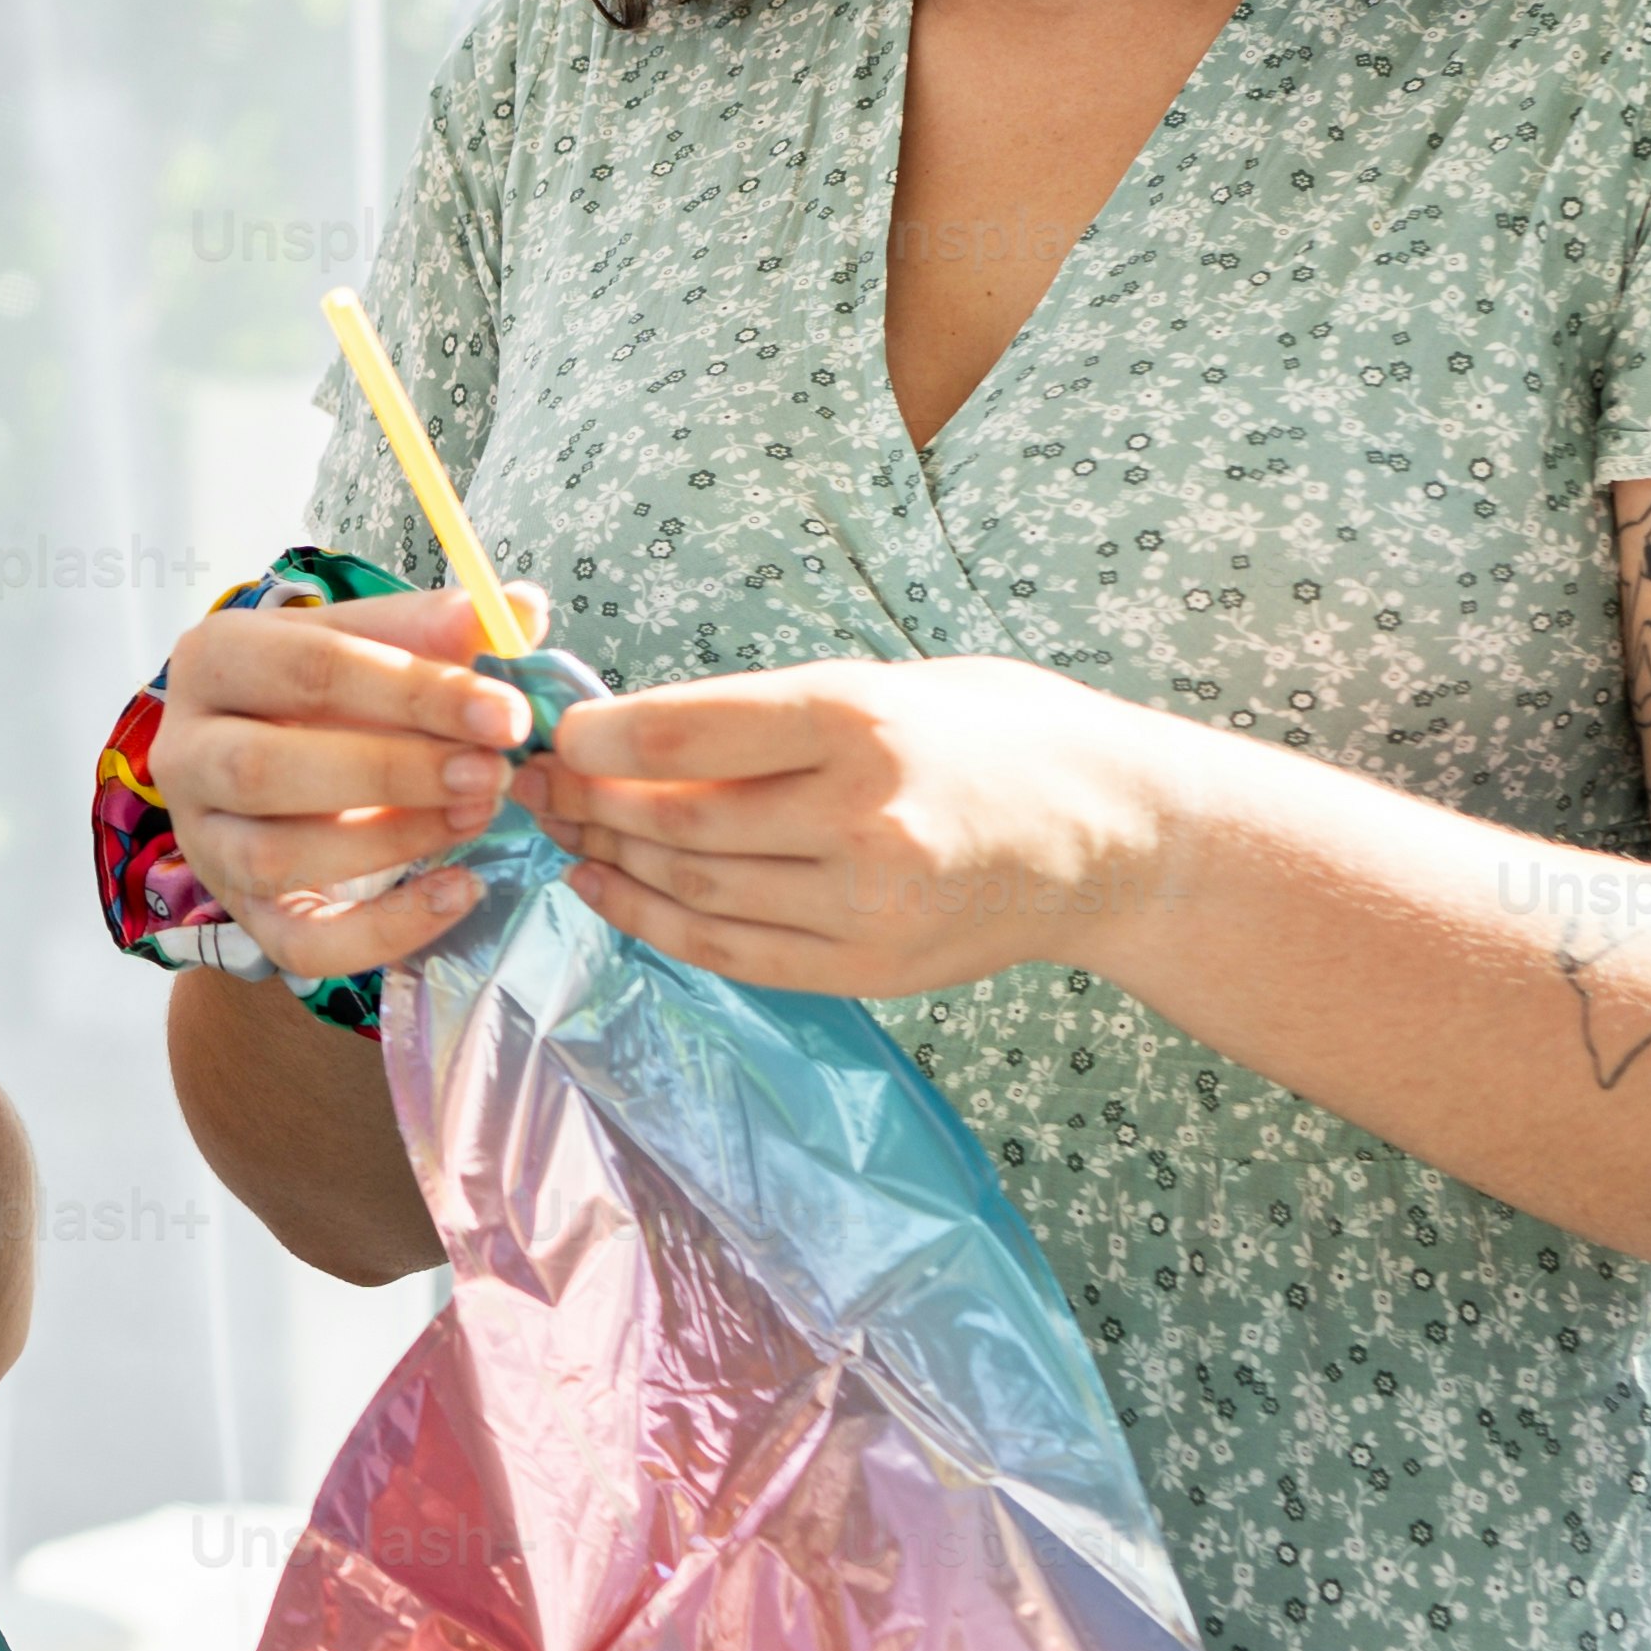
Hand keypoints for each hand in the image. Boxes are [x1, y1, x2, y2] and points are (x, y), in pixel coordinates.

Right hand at [140, 585, 537, 986]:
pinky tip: (458, 891)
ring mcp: (204, 839)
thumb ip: (441, 629)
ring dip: (392, 840)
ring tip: (478, 815)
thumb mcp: (374, 645)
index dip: (414, 691)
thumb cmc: (334, 695)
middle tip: (494, 772)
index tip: (507, 713)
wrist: (282, 768)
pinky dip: (386, 930)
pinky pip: (302, 942)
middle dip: (394, 773)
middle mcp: (186, 750)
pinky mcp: (242, 911)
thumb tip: (522, 610)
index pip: (309, 668)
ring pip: (274, 857)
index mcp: (216, 659)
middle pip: (267, 768)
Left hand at [515, 655, 1181, 998]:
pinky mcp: (868, 969)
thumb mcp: (891, 681)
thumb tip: (634, 726)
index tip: (554, 730)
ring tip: (563, 829)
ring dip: (607, 859)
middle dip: (586, 800)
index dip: (594, 738)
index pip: (681, 736)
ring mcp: (865, 905)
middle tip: (534, 782)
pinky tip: (604, 890)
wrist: (1116, 835)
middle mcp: (860, 818)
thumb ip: (772, 712)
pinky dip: (651, 921)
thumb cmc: (996, 735)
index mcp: (860, 722)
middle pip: (673, 819)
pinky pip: (729, 951)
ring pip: (691, 886)